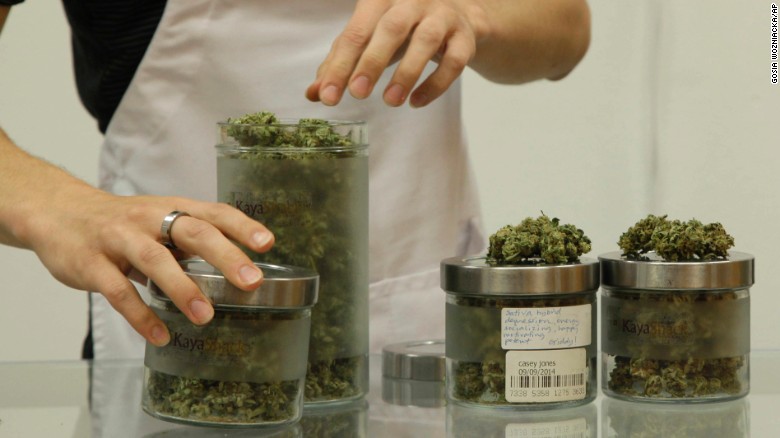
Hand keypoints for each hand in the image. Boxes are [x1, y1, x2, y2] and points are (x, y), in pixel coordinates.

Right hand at [21, 183, 273, 346]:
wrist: (57, 212)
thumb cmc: (121, 222)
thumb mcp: (159, 220)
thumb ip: (191, 239)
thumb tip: (236, 267)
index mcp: (171, 207)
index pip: (213, 212)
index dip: (242, 226)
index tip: (268, 243)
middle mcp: (149, 218)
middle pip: (192, 232)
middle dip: (225, 256)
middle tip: (251, 281)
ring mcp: (118, 239)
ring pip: (155, 261)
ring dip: (183, 289)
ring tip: (206, 316)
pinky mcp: (91, 263)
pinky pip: (118, 292)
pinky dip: (140, 315)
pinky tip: (160, 335)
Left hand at [306, 0, 487, 107]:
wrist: (455, 17)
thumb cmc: (402, 28)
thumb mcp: (369, 40)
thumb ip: (341, 63)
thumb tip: (314, 93)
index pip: (356, 32)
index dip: (339, 65)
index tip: (328, 96)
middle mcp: (412, 0)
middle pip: (391, 28)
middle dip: (372, 62)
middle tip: (357, 93)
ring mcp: (442, 16)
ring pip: (426, 40)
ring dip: (407, 72)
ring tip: (391, 101)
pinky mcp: (465, 36)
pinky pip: (455, 60)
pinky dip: (436, 83)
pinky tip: (416, 102)